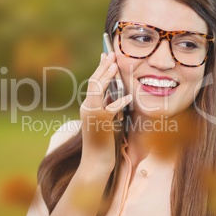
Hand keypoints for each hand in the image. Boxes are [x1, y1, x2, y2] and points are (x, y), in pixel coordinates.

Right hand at [79, 52, 131, 172]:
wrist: (95, 162)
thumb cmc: (103, 142)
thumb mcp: (105, 120)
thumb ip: (108, 107)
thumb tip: (116, 93)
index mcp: (88, 106)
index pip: (94, 83)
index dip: (100, 69)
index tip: (105, 56)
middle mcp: (87, 107)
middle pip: (94, 82)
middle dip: (103, 67)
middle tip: (111, 54)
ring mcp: (92, 114)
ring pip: (96, 90)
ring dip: (106, 76)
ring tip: (114, 64)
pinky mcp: (100, 123)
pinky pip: (110, 108)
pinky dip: (119, 102)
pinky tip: (128, 96)